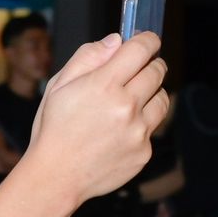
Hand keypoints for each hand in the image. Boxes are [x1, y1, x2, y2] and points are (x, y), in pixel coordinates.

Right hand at [24, 32, 168, 208]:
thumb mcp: (59, 85)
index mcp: (104, 85)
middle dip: (151, 64)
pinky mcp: (144, 152)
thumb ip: (88, 57)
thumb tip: (116, 41)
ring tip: (133, 100)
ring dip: (152, 93)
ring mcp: (138, 131)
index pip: (141, 50)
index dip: (148, 40)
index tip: (148, 40)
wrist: (56, 176)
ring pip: (163, 99)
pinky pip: (153, 128)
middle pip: (157, 71)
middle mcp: (126, 106)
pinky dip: (143, 124)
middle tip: (140, 68)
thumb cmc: (54, 129)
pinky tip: (121, 130)